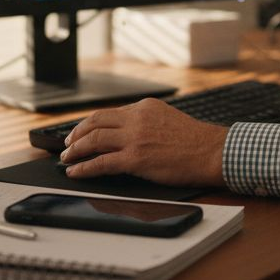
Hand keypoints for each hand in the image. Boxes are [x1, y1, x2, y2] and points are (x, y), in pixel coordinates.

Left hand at [59, 98, 227, 186]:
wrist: (212, 151)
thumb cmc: (196, 141)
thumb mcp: (168, 118)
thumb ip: (147, 121)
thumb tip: (129, 132)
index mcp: (145, 107)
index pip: (109, 113)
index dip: (91, 124)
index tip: (82, 131)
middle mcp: (137, 118)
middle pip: (95, 122)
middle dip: (77, 134)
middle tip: (67, 144)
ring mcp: (135, 138)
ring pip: (94, 140)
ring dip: (75, 150)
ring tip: (66, 159)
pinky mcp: (135, 158)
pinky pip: (101, 162)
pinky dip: (84, 167)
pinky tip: (76, 172)